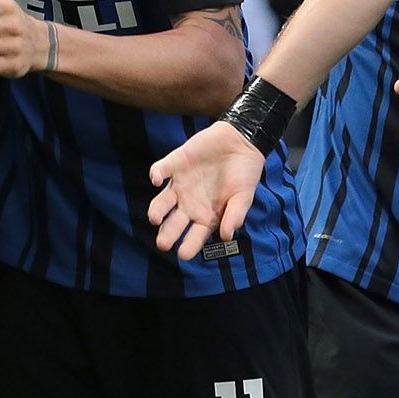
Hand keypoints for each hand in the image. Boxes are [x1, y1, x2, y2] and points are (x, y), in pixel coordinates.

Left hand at [148, 121, 265, 259]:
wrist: (242, 143)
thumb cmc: (244, 174)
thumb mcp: (244, 196)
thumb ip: (235, 215)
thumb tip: (227, 236)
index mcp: (206, 215)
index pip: (194, 236)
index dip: (188, 246)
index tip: (183, 254)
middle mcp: (189, 203)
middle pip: (173, 223)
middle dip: (167, 234)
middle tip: (163, 243)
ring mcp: (180, 184)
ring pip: (162, 201)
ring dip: (157, 209)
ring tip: (154, 217)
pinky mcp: (175, 163)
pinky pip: (161, 170)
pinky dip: (157, 174)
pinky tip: (157, 179)